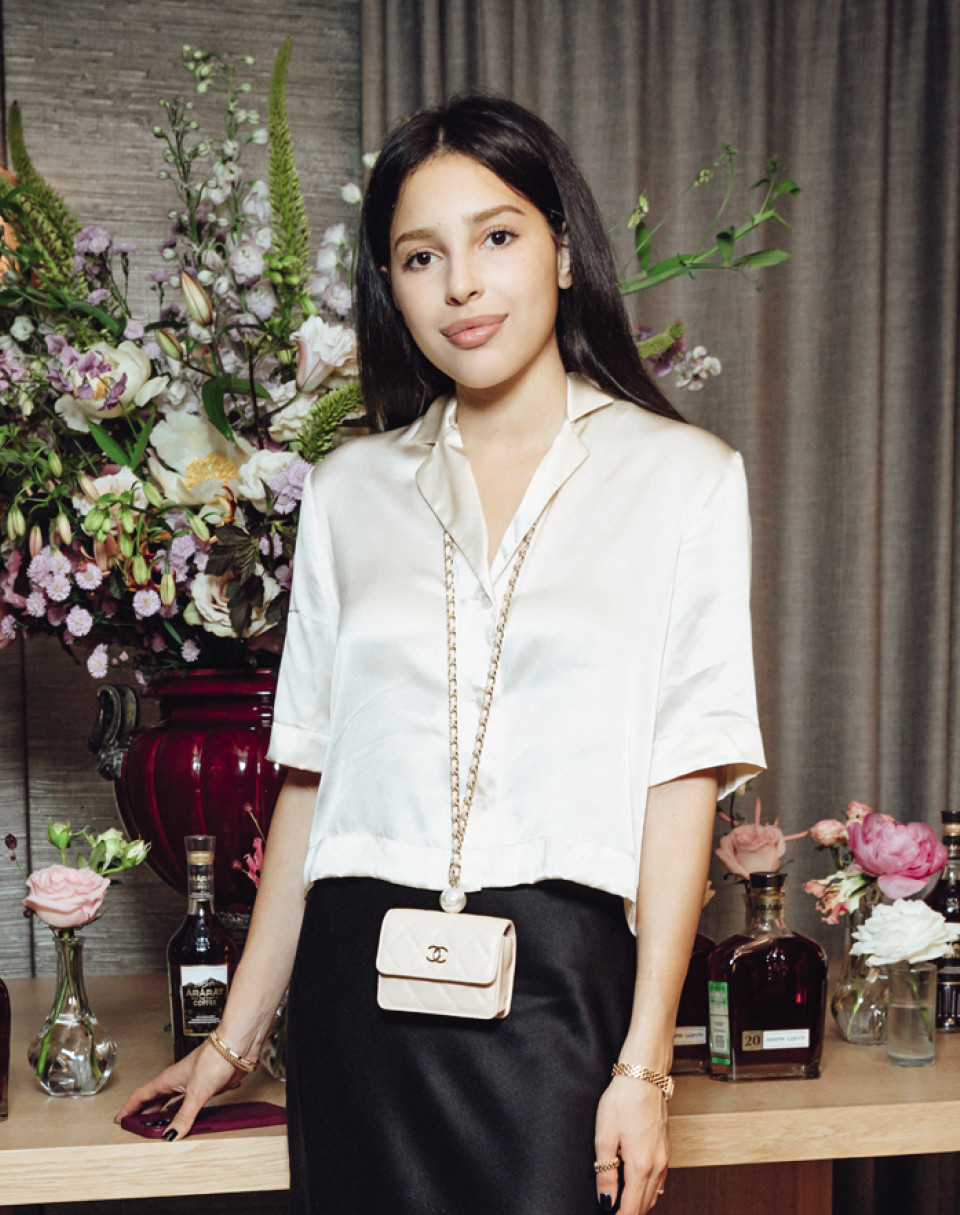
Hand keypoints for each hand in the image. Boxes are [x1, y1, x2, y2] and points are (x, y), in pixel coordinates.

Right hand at [115, 1040, 243, 1139]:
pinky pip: (186, 1105)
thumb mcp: (196, 1091)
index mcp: (167, 1079)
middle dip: (143, 1114)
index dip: (129, 1108)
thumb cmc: (214, 1058)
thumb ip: (184, 1114)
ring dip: (162, 1115)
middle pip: (154, 1100)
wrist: (236, 1048)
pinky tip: (183, 1121)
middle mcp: (177, 1082)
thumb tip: (171, 1134)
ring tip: (155, 1129)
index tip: (119, 1120)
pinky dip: (181, 1114)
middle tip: (135, 1128)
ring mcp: (190, 1085)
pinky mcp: (204, 1088)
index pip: (141, 1096)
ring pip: (170, 1102)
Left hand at [594, 1076, 668, 1213]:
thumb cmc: (622, 1100)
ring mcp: (665, 1158)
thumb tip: (606, 1201)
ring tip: (619, 1200)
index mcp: (641, 1165)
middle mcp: (658, 1165)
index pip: (632, 1208)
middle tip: (611, 1208)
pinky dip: (647, 1190)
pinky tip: (634, 1184)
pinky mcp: (666, 1150)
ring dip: (639, 1203)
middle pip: (645, 1205)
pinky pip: (659, 1181)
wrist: (643, 1076)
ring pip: (654, 1194)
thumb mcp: (604, 1137)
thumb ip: (605, 1173)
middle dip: (628, 1212)